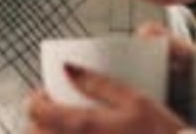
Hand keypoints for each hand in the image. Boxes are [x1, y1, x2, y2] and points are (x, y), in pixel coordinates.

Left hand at [27, 64, 186, 132]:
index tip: (45, 93)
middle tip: (50, 112)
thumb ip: (98, 83)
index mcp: (85, 126)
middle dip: (36, 122)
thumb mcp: (133, 98)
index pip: (38, 112)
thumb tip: (67, 67)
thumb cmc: (159, 133)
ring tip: (59, 128)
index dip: (36, 99)